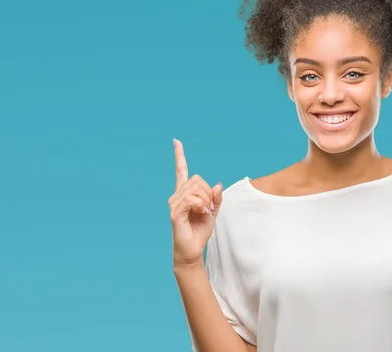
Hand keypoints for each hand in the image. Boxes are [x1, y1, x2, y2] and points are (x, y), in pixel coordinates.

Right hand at [169, 138, 222, 266]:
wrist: (192, 250)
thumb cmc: (199, 231)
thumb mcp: (213, 212)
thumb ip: (216, 199)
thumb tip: (217, 185)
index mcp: (185, 194)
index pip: (181, 171)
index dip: (179, 156)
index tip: (176, 141)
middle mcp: (176, 196)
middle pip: (197, 179)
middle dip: (208, 193)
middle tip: (208, 208)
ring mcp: (174, 203)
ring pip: (196, 189)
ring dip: (206, 201)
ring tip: (204, 213)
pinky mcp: (174, 212)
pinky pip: (191, 200)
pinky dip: (200, 205)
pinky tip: (201, 213)